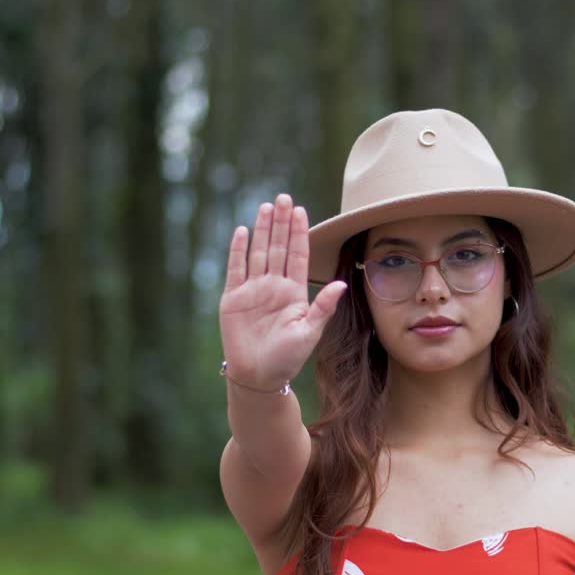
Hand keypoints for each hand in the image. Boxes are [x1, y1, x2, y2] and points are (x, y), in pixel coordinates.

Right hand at [219, 193, 347, 389]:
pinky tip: (243, 230)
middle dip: (281, 223)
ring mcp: (253, 290)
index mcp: (294, 292)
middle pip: (278, 247)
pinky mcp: (233, 298)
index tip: (301, 211)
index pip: (297, 255)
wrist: (258, 376)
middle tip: (284, 198)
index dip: (299, 233)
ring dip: (263, 230)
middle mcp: (273, 286)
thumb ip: (323, 307)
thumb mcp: (310, 332)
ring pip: (259, 253)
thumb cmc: (287, 358)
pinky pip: (236, 269)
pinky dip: (239, 250)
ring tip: (267, 207)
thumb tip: (341, 284)